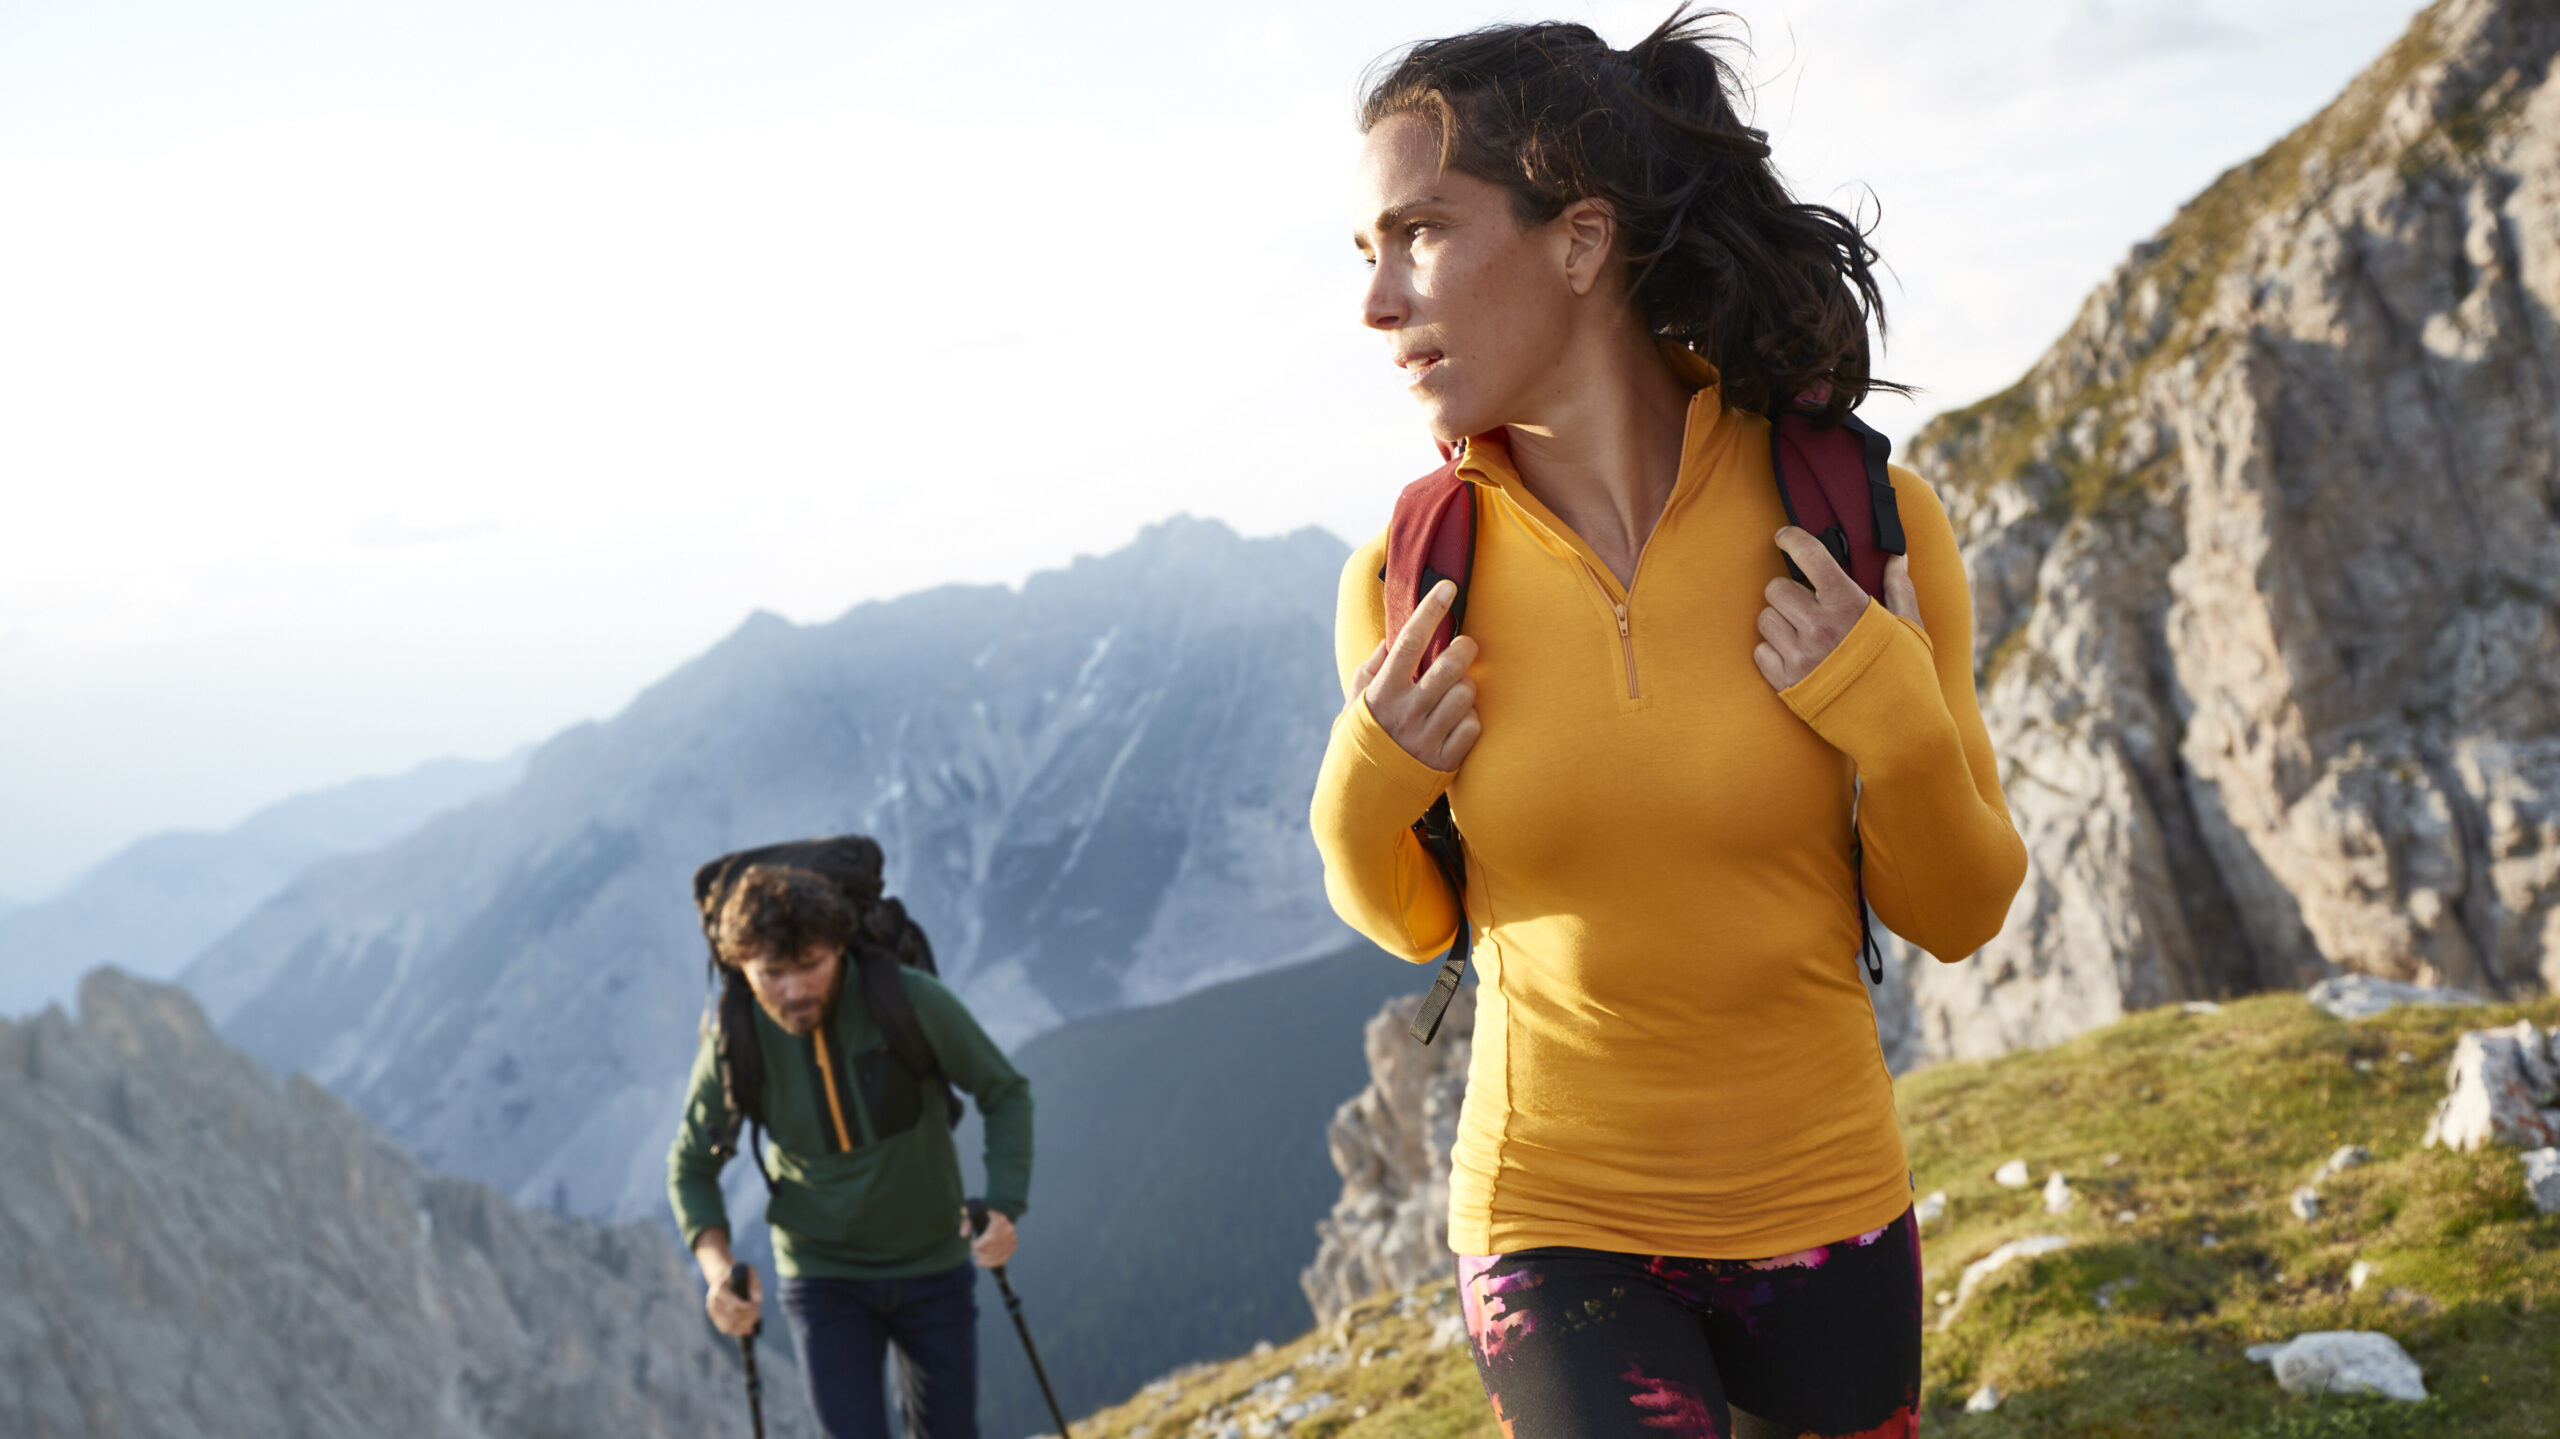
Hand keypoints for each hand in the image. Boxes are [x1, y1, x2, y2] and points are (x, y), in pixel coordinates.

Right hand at [705, 1262, 761, 1337]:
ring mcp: (712, 1309)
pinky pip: (725, 1328)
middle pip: (731, 1315)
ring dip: (743, 1326)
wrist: (724, 1274)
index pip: (733, 1304)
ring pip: (728, 1324)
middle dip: (747, 1318)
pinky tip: (748, 1330)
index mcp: (720, 1287)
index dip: (747, 1308)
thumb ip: (754, 1284)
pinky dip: (737, 1330)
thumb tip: (757, 1300)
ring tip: (754, 1324)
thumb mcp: (749, 1271)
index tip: (757, 1307)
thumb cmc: (739, 1273)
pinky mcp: (714, 1316)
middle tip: (758, 1316)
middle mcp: (713, 1299)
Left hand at [966, 1207, 1018, 1267]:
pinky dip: (996, 1261)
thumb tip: (963, 1235)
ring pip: (999, 1255)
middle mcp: (1007, 1230)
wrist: (1001, 1211)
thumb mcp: (973, 1215)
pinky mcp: (1013, 1243)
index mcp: (998, 1221)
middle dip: (982, 1255)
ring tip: (979, 1261)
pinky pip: (1005, 1256)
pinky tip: (989, 1263)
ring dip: (988, 1261)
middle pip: (993, 1249)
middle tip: (975, 1253)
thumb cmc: (984, 1214)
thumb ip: (967, 1223)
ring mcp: (1012, 1238)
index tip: (973, 1242)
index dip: (977, 1245)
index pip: (988, 1239)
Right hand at [1350, 580, 1480, 770]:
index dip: (1430, 611)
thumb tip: (1393, 637)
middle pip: (1449, 666)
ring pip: (1466, 694)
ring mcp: (1426, 737)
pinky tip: (1455, 724)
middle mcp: (1405, 713)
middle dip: (1465, 649)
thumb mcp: (1356, 702)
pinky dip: (1470, 720)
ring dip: (1466, 689)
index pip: (1408, 642)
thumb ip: (1373, 668)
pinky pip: (1473, 726)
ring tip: (1453, 695)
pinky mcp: (1445, 760)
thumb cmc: (1361, 739)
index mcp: (1382, 692)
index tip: (1448, 586)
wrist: (1363, 797)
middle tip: (1465, 647)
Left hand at [1753, 528, 1922, 689]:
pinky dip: (1773, 653)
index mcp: (1849, 605)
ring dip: (1779, 622)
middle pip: (1775, 589)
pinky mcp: (1787, 685)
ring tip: (1801, 634)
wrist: (1901, 732)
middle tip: (1804, 605)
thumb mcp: (1911, 628)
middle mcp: (1819, 626)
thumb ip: (1899, 590)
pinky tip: (1795, 658)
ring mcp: (1800, 657)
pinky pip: (1760, 653)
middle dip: (1788, 593)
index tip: (1783, 536)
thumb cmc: (1909, 677)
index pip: (1810, 556)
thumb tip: (1896, 559)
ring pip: (1764, 619)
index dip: (1791, 539)